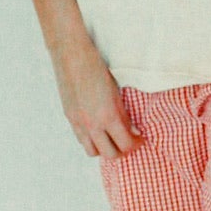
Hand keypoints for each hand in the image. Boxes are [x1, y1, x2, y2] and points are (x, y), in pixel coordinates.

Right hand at [54, 34, 140, 158]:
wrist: (71, 55)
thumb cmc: (97, 68)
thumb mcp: (116, 92)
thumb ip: (124, 115)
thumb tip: (133, 132)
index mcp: (107, 116)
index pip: (125, 144)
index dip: (136, 144)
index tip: (141, 139)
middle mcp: (91, 124)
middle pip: (110, 154)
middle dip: (122, 151)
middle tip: (129, 142)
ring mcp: (78, 123)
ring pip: (92, 152)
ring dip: (104, 149)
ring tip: (112, 138)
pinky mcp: (69, 118)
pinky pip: (81, 140)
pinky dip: (92, 140)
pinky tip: (98, 129)